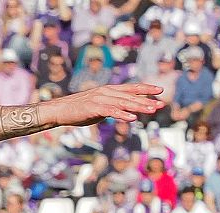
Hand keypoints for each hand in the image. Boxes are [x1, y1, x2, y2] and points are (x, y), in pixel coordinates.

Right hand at [45, 83, 164, 125]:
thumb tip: (123, 112)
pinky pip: (112, 111)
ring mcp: (100, 98)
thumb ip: (111, 107)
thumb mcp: (98, 107)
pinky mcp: (94, 107)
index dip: (145, 89)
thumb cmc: (77, 110)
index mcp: (108, 90)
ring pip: (124, 102)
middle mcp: (106, 91)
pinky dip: (123, 114)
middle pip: (130, 96)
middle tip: (161, 104)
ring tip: (152, 110)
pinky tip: (132, 118)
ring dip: (139, 107)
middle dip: (147, 100)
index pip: (131, 88)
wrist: (59, 110)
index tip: (159, 91)